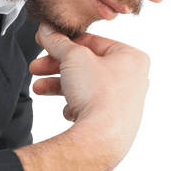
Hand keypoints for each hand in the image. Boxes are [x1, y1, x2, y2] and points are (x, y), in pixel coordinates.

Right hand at [30, 24, 150, 166]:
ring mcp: (125, 101)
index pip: (94, 42)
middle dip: (57, 66)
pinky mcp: (115, 120)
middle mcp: (134, 79)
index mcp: (132, 58)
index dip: (66, 42)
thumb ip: (58, 42)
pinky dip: (75, 106)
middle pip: (87, 65)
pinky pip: (90, 106)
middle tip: (36, 66)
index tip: (47, 41)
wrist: (101, 139)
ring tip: (39, 88)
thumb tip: (47, 31)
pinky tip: (69, 111)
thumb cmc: (97, 95)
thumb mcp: (72, 58)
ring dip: (59, 85)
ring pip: (86, 86)